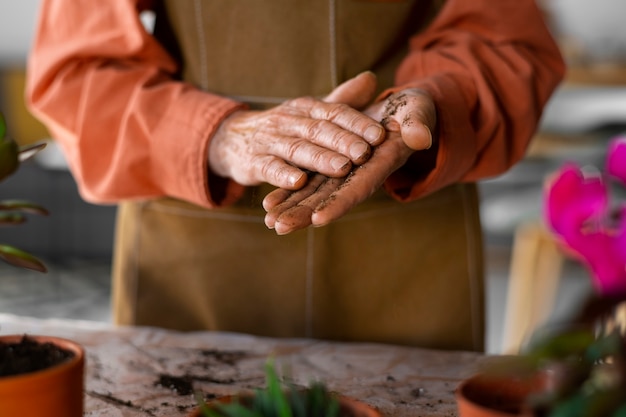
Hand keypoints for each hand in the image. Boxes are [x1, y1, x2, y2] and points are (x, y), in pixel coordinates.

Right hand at [208, 73, 384, 190]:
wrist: (233, 138)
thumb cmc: (284, 128)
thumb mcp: (310, 112)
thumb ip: (341, 101)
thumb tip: (372, 79)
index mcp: (306, 108)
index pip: (335, 112)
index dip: (357, 124)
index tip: (380, 135)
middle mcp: (289, 120)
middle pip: (319, 130)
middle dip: (343, 141)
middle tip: (365, 153)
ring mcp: (270, 141)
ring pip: (298, 149)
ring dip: (320, 159)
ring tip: (342, 168)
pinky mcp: (254, 162)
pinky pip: (269, 168)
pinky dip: (283, 175)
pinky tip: (299, 182)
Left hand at [263, 87, 435, 234]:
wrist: (403, 109)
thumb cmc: (413, 110)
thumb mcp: (418, 113)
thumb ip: (418, 126)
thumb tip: (420, 138)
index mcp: (382, 163)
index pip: (359, 187)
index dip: (340, 202)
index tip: (319, 218)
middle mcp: (361, 174)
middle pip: (331, 198)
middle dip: (306, 213)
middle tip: (280, 227)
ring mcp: (345, 172)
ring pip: (316, 193)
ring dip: (293, 207)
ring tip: (269, 222)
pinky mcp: (333, 165)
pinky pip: (309, 181)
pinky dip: (290, 192)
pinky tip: (268, 204)